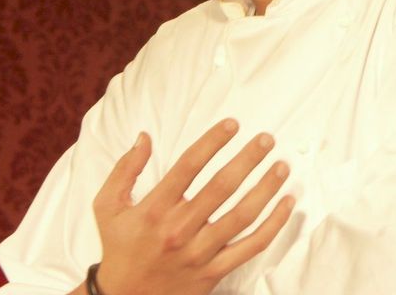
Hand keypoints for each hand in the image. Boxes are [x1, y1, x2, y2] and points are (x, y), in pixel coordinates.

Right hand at [91, 119, 294, 294]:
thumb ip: (124, 169)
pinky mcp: (214, 271)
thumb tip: (144, 137)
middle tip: (267, 139)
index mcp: (154, 209)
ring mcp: (199, 252)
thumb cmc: (119, 247)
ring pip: (242, 216)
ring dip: (266, 188)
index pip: (188, 166)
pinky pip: (251, 246)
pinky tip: (287, 204)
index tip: (232, 124)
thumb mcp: (107, 206)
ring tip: (281, 166)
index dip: (212, 142)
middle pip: (221, 187)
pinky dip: (273, 225)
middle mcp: (179, 229)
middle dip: (248, 159)